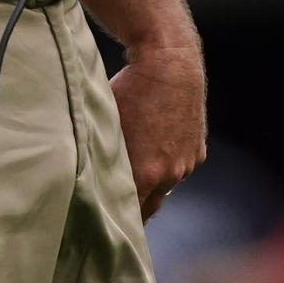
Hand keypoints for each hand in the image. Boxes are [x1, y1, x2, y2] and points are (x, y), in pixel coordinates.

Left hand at [108, 41, 206, 220]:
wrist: (170, 64)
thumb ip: (102, 154)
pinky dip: (168, 162)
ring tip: (137, 167)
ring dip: (153, 182)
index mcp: (144, 174)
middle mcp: (169, 175)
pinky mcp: (198, 150)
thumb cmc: (131, 89)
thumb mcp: (108, 122)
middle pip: (149, 207)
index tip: (104, 218)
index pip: (130, 215)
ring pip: (166, 185)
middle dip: (134, 209)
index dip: (117, 217)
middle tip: (117, 208)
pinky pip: (180, 166)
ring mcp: (187, 164)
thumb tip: (85, 172)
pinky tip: (155, 144)